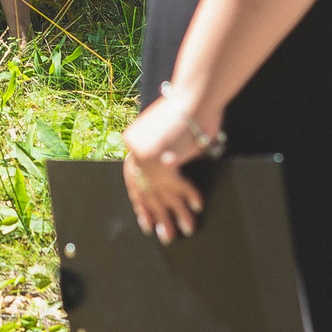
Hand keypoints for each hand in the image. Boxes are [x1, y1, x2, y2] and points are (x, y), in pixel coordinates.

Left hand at [121, 95, 214, 242]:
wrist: (194, 95)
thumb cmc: (186, 107)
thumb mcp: (167, 130)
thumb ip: (164, 147)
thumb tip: (170, 166)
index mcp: (133, 141)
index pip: (133, 179)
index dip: (140, 202)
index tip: (146, 219)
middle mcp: (137, 152)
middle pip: (147, 191)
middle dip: (156, 215)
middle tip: (161, 235)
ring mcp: (150, 159)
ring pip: (164, 194)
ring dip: (175, 215)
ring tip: (185, 231)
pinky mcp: (167, 162)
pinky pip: (182, 188)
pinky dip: (191, 199)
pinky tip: (198, 210)